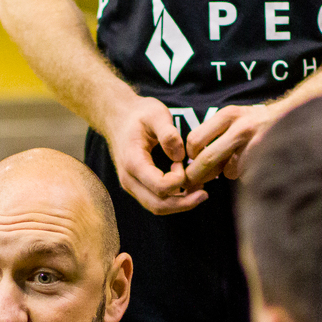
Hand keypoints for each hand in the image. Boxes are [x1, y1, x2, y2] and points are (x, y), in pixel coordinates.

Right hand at [102, 96, 207, 214]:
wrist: (117, 117)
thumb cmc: (138, 114)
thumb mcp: (156, 114)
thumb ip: (168, 134)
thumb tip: (180, 156)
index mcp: (133, 162)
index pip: (159, 186)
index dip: (178, 179)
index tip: (183, 162)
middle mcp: (129, 179)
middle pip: (158, 205)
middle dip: (184, 203)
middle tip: (204, 193)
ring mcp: (131, 185)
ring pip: (156, 207)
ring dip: (179, 204)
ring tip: (199, 192)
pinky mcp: (136, 186)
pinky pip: (155, 201)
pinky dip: (173, 200)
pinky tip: (187, 189)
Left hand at [183, 103, 282, 187]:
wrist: (293, 116)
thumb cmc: (257, 122)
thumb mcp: (235, 118)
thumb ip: (215, 134)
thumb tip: (195, 164)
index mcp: (228, 115)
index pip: (195, 139)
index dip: (191, 154)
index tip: (193, 159)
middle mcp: (241, 128)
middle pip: (207, 159)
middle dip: (197, 175)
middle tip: (193, 182)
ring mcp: (256, 145)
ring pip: (228, 171)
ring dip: (229, 172)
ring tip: (241, 160)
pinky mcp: (267, 159)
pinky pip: (246, 176)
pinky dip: (245, 174)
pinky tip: (254, 163)